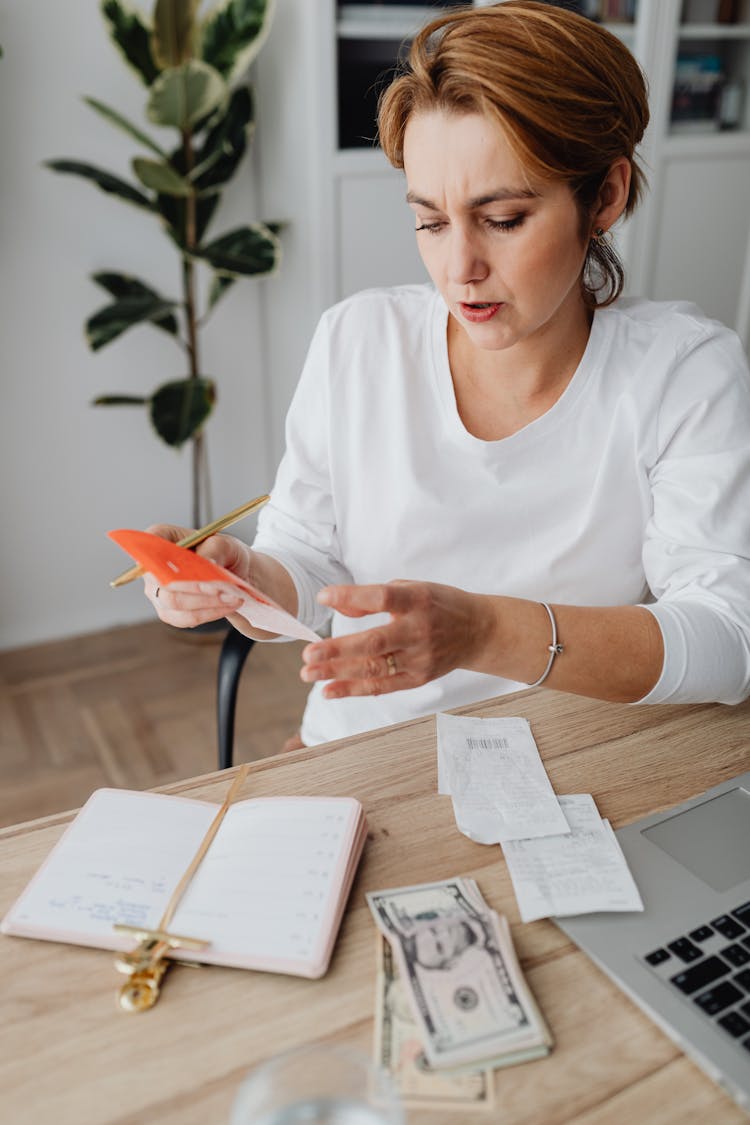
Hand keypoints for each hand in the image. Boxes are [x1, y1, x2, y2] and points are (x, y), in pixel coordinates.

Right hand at [142, 524, 246, 628]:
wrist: (234, 575)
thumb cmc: (223, 553)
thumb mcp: (225, 544)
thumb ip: (214, 549)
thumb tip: (206, 561)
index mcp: (160, 538)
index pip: (148, 547)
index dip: (163, 559)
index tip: (189, 566)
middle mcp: (151, 567)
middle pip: (163, 582)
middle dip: (195, 587)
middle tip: (221, 588)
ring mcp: (157, 592)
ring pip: (175, 603)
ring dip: (207, 603)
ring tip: (233, 597)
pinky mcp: (169, 612)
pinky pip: (185, 618)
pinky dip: (209, 613)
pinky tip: (227, 606)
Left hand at [300, 580, 487, 697]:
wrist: (478, 631)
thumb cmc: (438, 604)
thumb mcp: (411, 588)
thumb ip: (374, 596)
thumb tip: (336, 606)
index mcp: (418, 600)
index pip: (381, 597)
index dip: (351, 597)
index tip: (322, 597)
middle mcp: (419, 630)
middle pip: (374, 642)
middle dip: (337, 649)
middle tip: (308, 654)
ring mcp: (420, 658)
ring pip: (374, 669)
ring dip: (338, 673)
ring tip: (309, 673)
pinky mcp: (418, 678)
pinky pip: (382, 686)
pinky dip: (353, 690)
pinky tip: (329, 690)